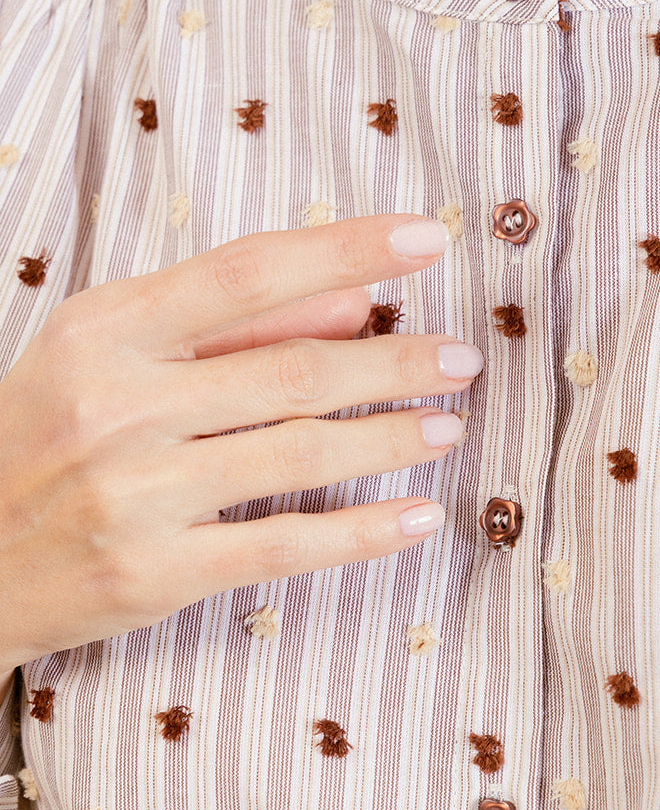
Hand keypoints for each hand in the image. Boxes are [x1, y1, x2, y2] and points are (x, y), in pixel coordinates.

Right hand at [0, 213, 481, 672]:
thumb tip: (355, 303)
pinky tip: (418, 516)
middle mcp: (118, 405)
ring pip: (299, 456)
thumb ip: (229, 323)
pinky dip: (361, 532)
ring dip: (391, 438)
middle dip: (396, 362)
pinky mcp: (153, 573)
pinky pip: (282, 547)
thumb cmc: (46, 435)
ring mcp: (135, 494)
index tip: (430, 236)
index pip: (249, 272)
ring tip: (450, 426)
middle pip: (292, 371)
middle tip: (463, 358)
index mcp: (106, 330)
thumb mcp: (112, 352)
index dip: (348, 249)